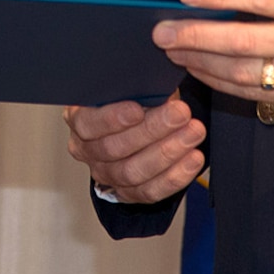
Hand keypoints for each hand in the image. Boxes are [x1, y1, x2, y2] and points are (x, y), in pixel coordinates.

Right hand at [63, 94, 203, 205]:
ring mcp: (106, 175)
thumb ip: (135, 85)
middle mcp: (87, 150)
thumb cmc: (132, 98)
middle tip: (180, 113)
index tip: (138, 109)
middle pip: (114, 148)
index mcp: (80, 118)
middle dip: (152, 130)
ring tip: (193, 132)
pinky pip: (150, 191)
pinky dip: (175, 175)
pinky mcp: (127, 193)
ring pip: (133, 172)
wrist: (139, 126)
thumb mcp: (129, 85)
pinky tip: (193, 158)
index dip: (112, 118)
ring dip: (168, 152)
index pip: (88, 123)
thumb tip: (155, 80)